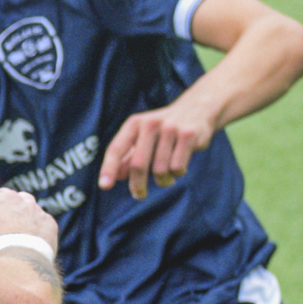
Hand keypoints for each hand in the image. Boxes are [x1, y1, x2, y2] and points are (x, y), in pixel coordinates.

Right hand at [0, 170, 57, 253]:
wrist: (13, 273)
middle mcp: (12, 198)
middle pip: (5, 195)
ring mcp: (32, 209)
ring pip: (24, 205)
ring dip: (18, 215)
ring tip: (12, 238)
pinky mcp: (48, 223)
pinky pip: (40, 221)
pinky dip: (34, 229)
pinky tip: (26, 246)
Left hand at [98, 103, 213, 198]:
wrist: (198, 108)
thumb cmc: (164, 129)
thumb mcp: (143, 137)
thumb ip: (129, 156)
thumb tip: (117, 176)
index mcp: (134, 124)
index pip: (116, 148)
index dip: (109, 168)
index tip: (104, 186)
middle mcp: (150, 124)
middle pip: (139, 165)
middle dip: (137, 185)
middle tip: (139, 195)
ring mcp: (171, 129)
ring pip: (160, 170)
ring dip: (163, 180)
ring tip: (166, 177)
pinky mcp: (188, 135)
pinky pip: (177, 167)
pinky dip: (177, 174)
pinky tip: (180, 168)